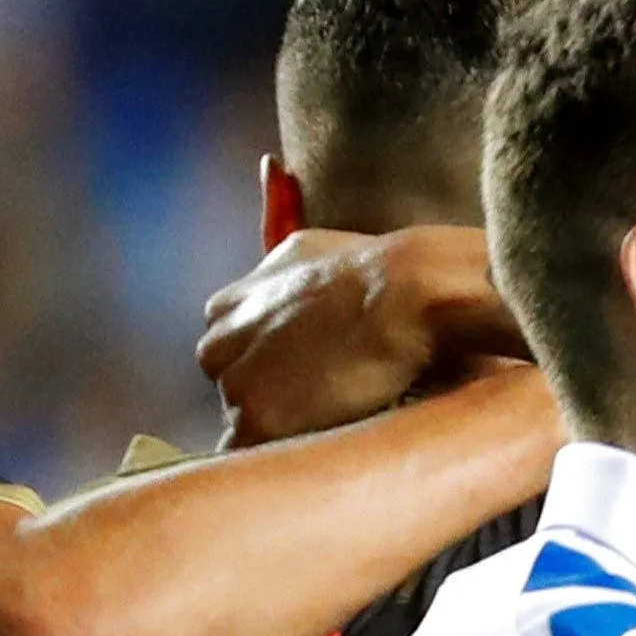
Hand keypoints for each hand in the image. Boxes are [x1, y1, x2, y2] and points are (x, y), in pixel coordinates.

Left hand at [197, 224, 527, 446]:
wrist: (412, 290)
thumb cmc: (389, 272)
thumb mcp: (318, 243)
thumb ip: (287, 238)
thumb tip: (272, 174)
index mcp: (236, 297)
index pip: (238, 349)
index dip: (279, 369)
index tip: (315, 376)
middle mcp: (223, 331)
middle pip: (233, 386)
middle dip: (271, 399)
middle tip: (329, 402)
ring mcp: (235, 377)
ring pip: (246, 422)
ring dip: (283, 429)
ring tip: (337, 420)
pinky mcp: (255, 418)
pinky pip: (254, 460)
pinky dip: (284, 460)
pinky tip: (321, 448)